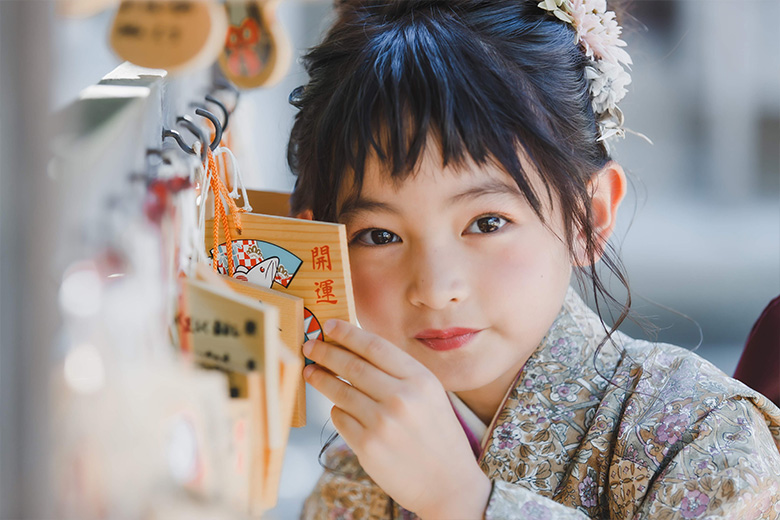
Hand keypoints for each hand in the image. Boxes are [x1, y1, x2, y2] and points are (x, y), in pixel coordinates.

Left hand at [302, 320, 491, 518]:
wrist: (448, 483)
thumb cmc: (437, 435)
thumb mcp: (430, 394)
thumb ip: (400, 373)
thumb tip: (357, 348)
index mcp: (420, 380)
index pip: (375, 347)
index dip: (348, 333)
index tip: (329, 326)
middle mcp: (402, 398)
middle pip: (352, 365)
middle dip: (326, 352)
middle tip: (310, 346)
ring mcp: (383, 423)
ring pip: (340, 391)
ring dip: (321, 378)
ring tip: (311, 372)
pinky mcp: (367, 446)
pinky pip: (340, 418)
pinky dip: (337, 410)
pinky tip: (339, 408)